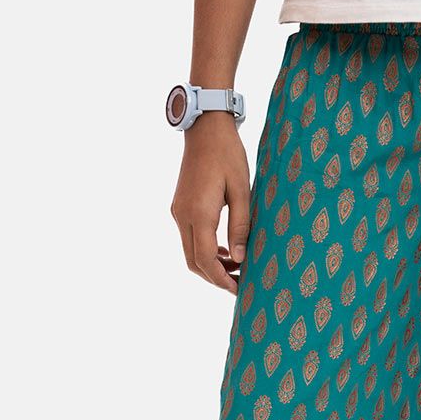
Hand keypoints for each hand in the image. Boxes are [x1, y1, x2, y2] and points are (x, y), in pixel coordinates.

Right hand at [170, 114, 249, 291]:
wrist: (206, 128)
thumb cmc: (228, 155)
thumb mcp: (242, 191)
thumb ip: (240, 227)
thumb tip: (240, 259)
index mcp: (199, 213)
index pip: (205, 260)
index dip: (221, 280)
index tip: (239, 290)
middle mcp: (183, 215)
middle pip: (194, 263)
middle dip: (215, 278)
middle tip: (239, 284)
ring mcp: (178, 212)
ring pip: (190, 253)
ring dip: (211, 266)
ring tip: (237, 267)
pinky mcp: (180, 207)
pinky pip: (190, 239)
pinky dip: (205, 251)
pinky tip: (225, 251)